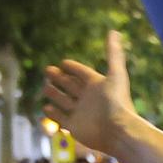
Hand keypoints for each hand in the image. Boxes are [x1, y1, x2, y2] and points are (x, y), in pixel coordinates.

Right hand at [43, 31, 138, 158]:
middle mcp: (89, 99)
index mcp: (97, 85)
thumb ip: (114, 53)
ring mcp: (81, 113)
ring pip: (64, 101)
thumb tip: (114, 31)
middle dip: (60, 78)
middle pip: (71, 86)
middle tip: (47, 70)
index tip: (63, 62)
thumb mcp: (116, 73)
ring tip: (45, 87)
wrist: (117, 131)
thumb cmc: (117, 101)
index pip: (83, 73)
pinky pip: (61, 118)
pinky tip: (45, 107)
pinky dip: (53, 113)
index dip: (74, 67)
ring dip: (55, 94)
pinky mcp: (74, 127)